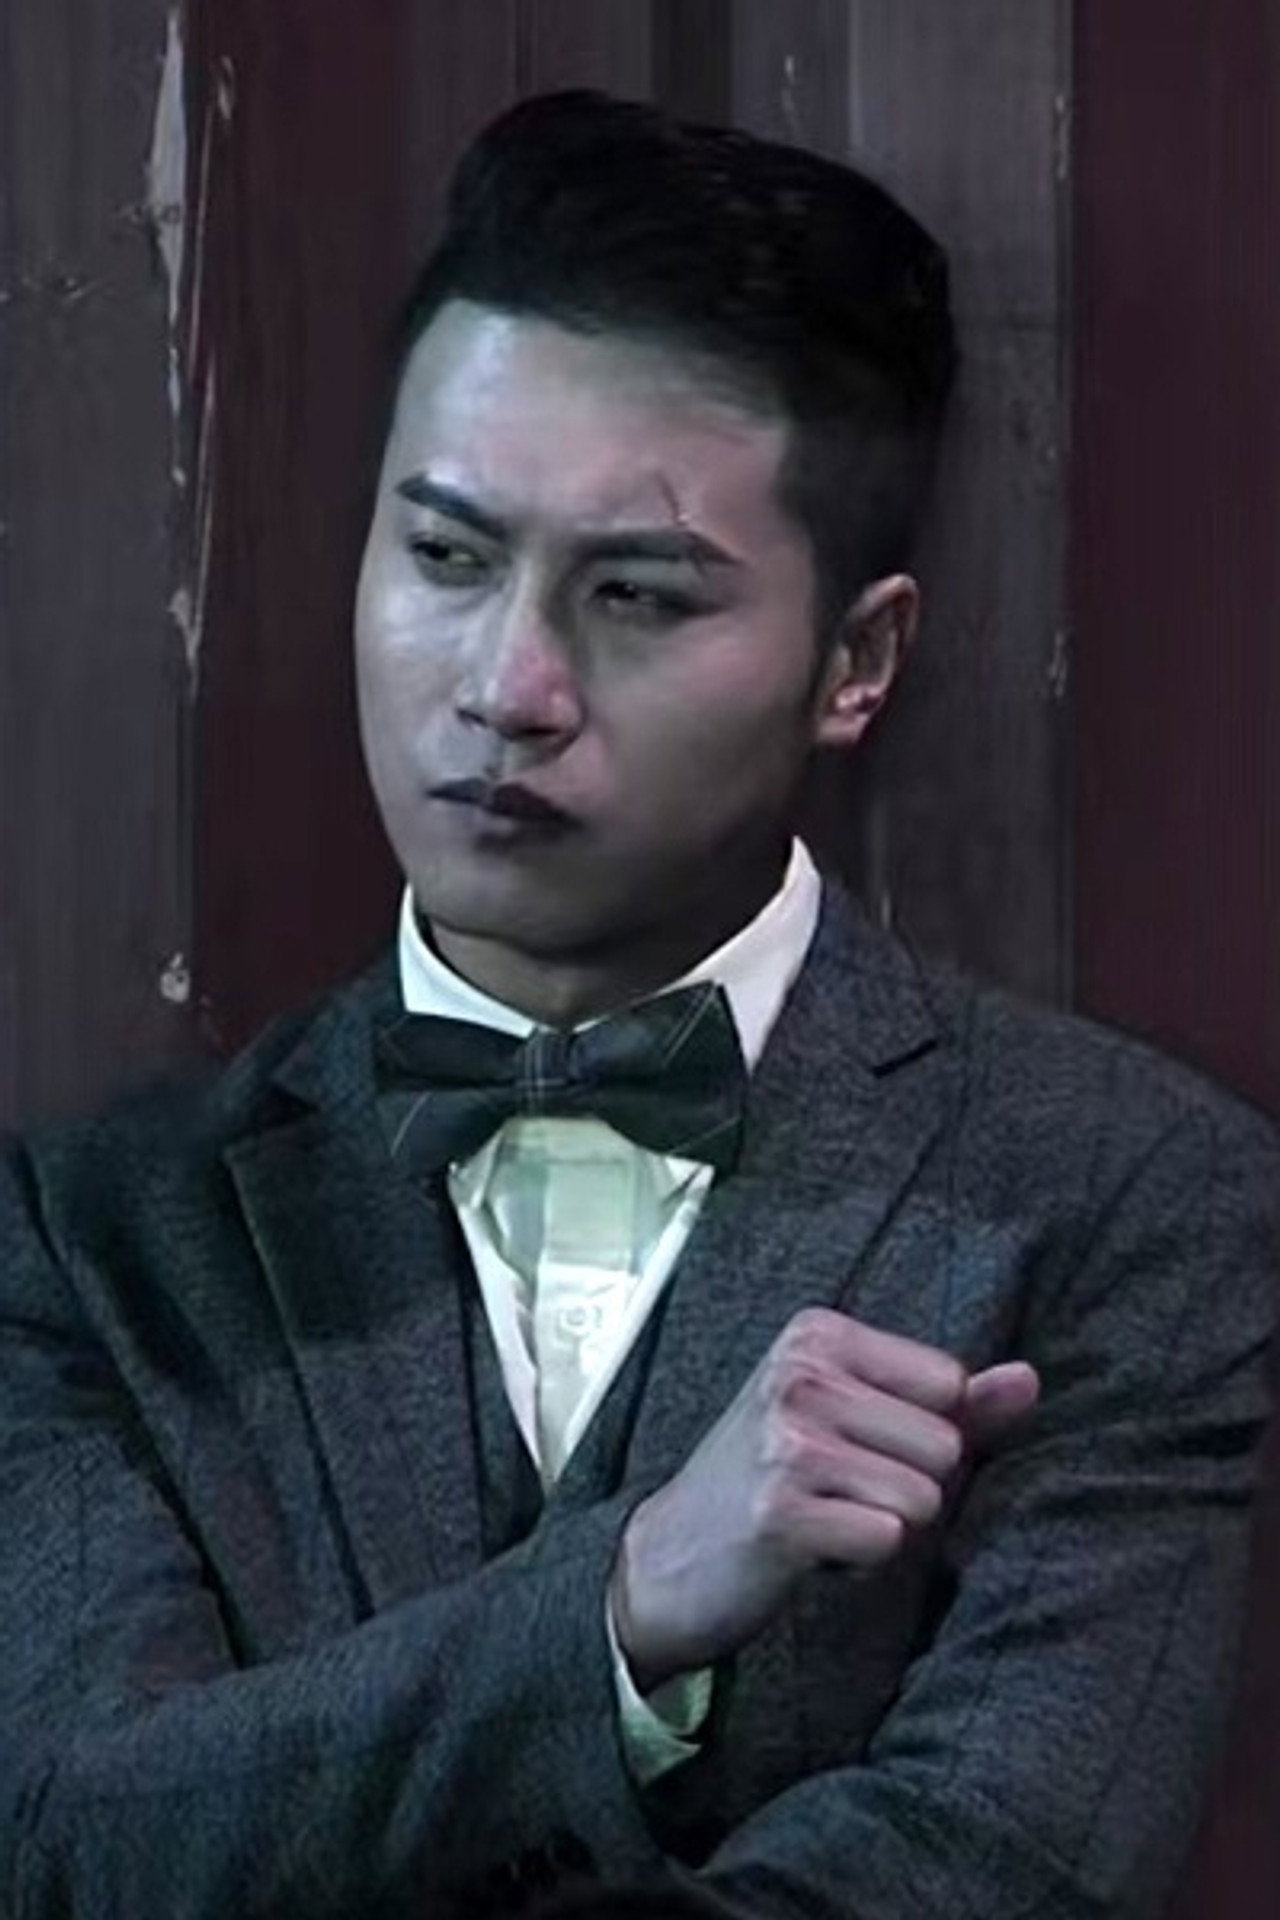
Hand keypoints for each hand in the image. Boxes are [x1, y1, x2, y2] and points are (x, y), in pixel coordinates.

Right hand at [611, 1307, 1038, 1692]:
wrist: (666, 1557)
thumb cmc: (771, 1480)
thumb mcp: (852, 1417)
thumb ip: (950, 1401)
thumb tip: (1030, 1379)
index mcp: (818, 1334)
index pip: (949, 1385)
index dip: (921, 1435)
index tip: (855, 1447)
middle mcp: (801, 1375)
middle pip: (945, 1447)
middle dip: (906, 1486)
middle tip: (834, 1492)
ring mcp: (787, 1441)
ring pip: (923, 1498)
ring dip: (882, 1526)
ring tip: (822, 1517)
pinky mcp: (781, 1511)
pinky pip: (887, 1541)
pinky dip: (859, 1560)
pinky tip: (809, 1549)